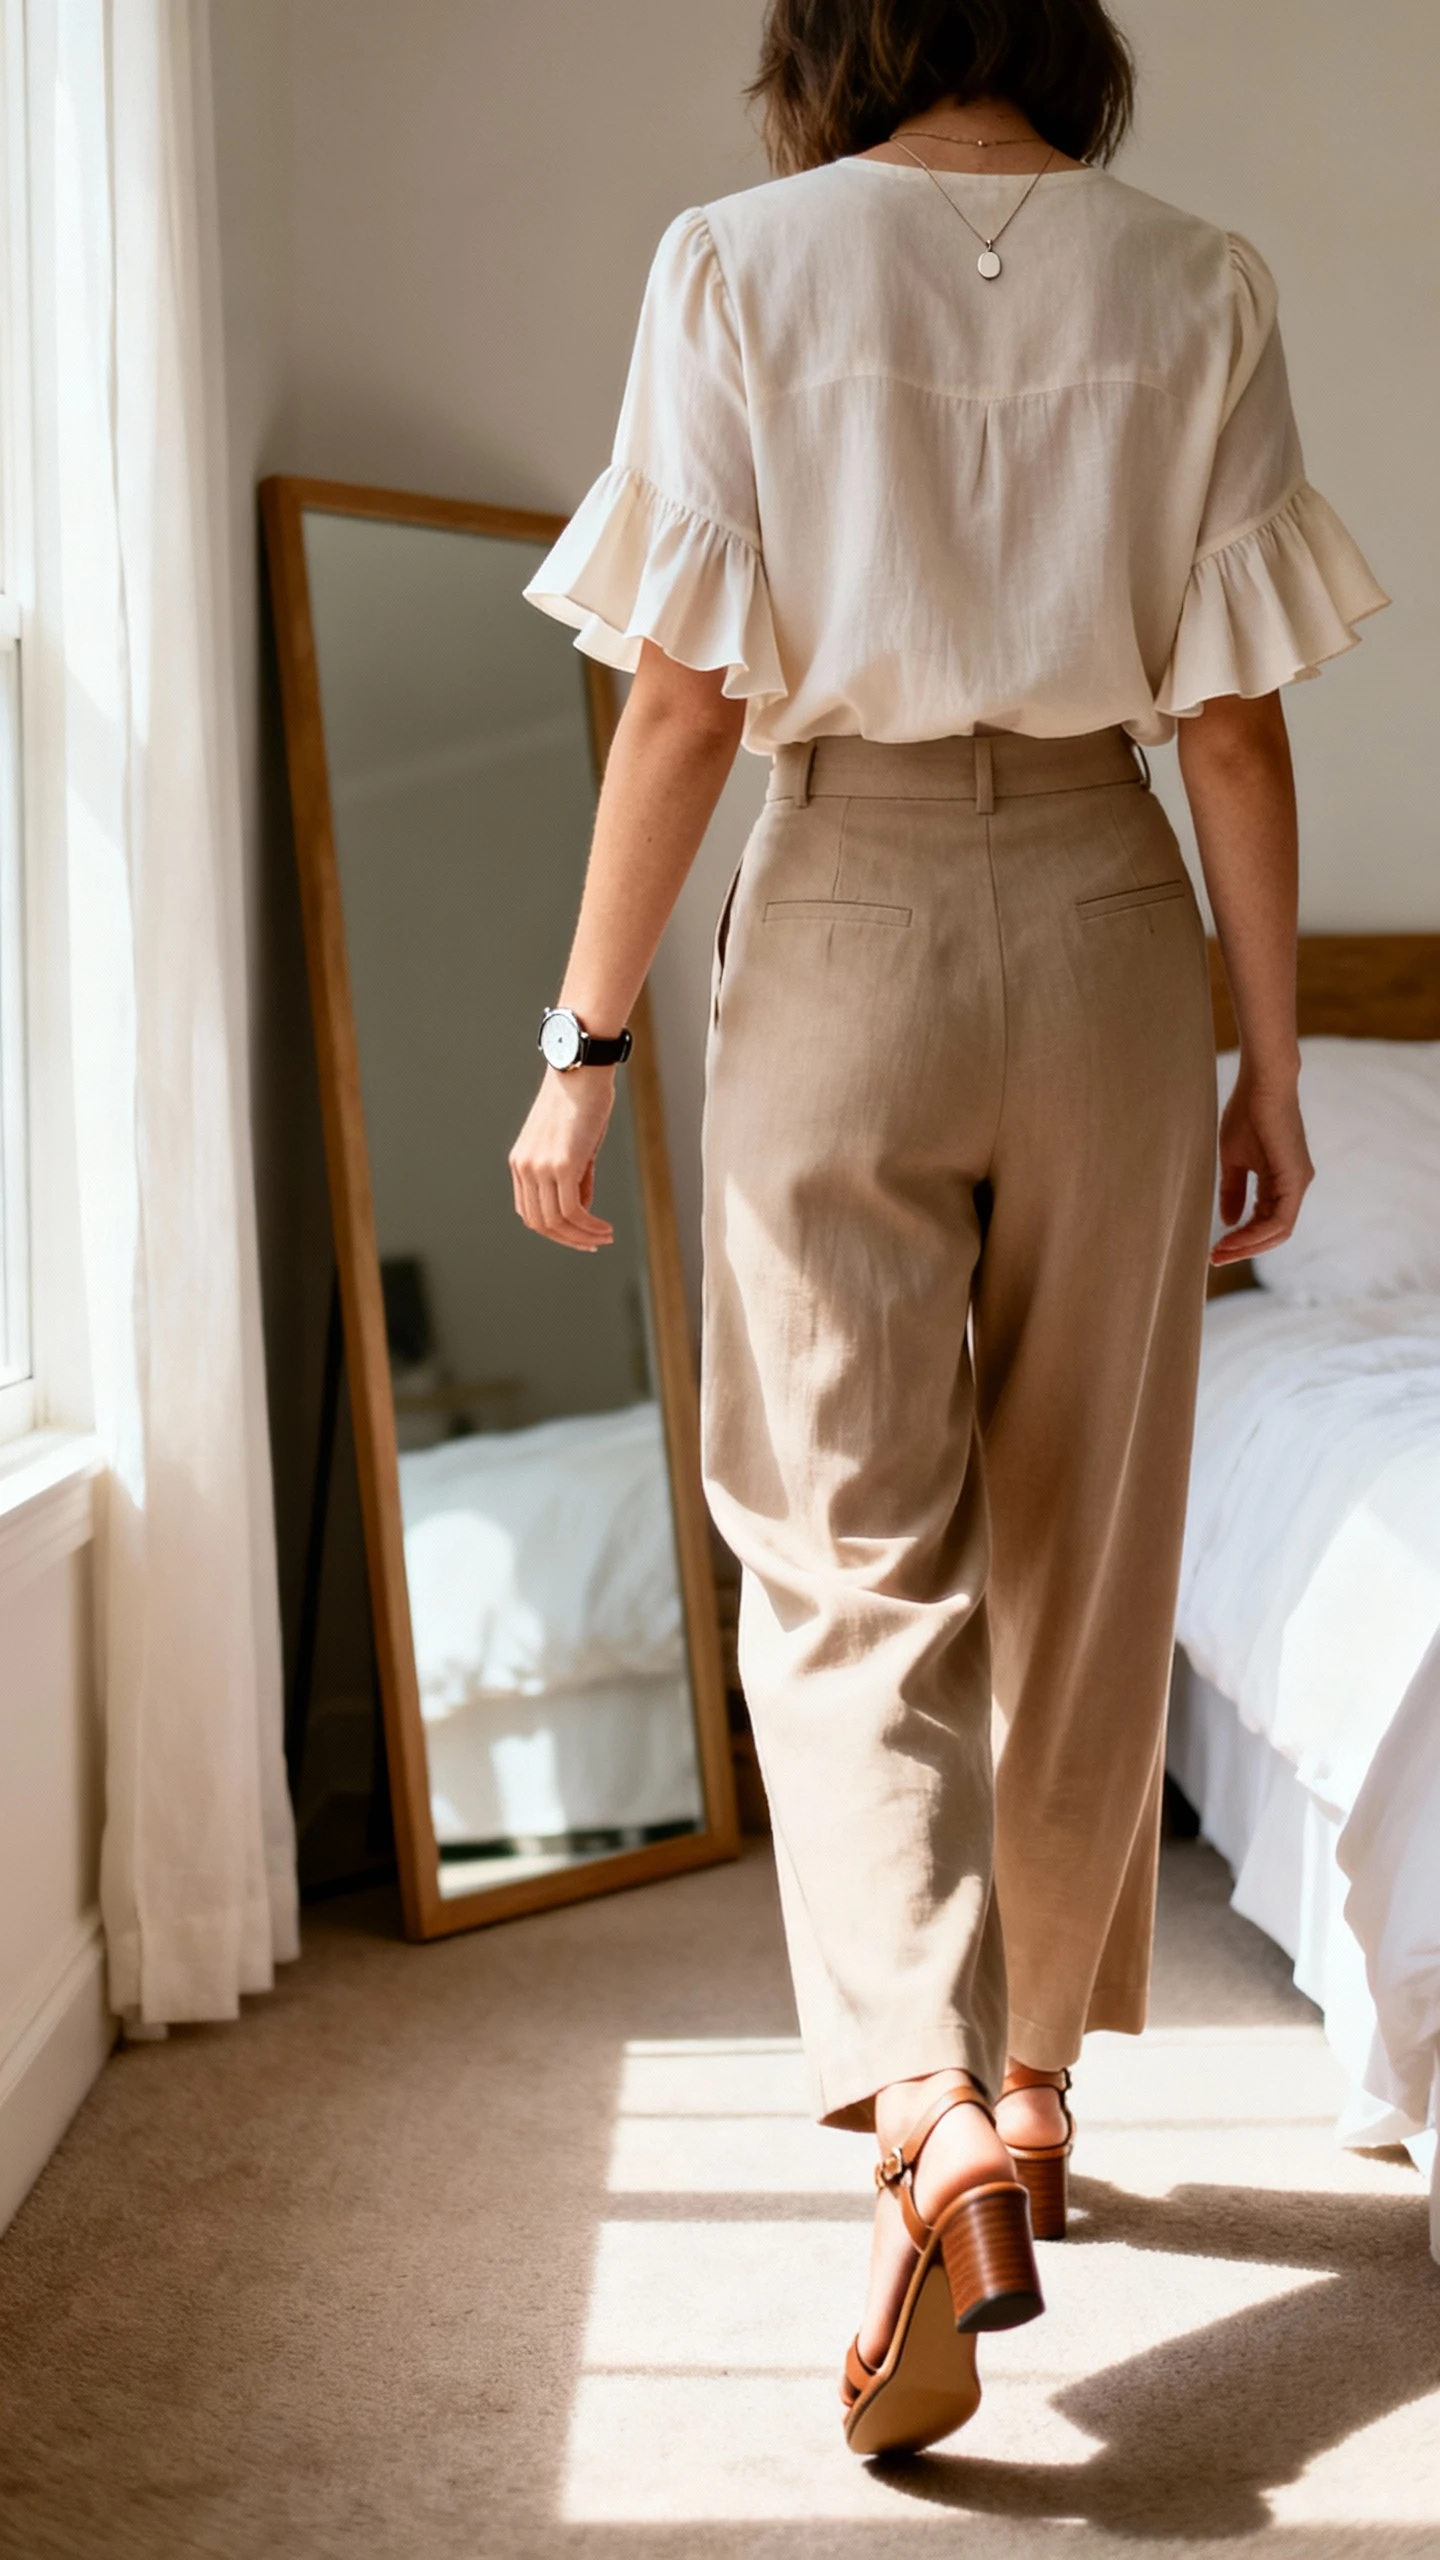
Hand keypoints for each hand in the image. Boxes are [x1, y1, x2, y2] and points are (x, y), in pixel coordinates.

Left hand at [509, 1067, 616, 1250]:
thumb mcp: (574, 1144)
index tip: (578, 1234)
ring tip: (604, 1237)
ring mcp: (540, 1166)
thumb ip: (575, 1177)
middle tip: (593, 1244)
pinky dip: (589, 1226)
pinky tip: (605, 1228)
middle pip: (540, 1222)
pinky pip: (573, 1210)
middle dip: (568, 1239)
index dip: (554, 1230)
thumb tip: (582, 1209)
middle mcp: (525, 1167)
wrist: (581, 1068)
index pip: (530, 1211)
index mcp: (521, 1162)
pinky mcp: (562, 1164)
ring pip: (556, 1221)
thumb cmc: (581, 1099)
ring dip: (582, 1237)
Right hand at [1211, 1066, 1312, 1264]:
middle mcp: (1295, 1185)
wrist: (1262, 1084)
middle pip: (1274, 1233)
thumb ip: (1233, 1191)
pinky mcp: (1295, 1177)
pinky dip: (1257, 1232)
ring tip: (1221, 1251)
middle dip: (1244, 1249)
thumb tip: (1229, 1221)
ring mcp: (1298, 1182)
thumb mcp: (1234, 1160)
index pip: (1265, 1223)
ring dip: (1249, 1245)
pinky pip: (1280, 1218)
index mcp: (1281, 1181)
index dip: (1241, 1240)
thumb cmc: (1247, 1113)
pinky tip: (1234, 1236)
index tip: (1214, 1248)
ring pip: (1278, 1231)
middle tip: (1215, 1258)